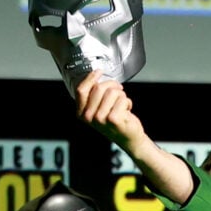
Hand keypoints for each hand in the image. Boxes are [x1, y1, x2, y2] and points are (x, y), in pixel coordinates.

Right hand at [74, 70, 194, 203]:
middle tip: (119, 92)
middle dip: (112, 86)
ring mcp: (100, 119)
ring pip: (112, 92)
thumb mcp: (99, 109)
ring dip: (121, 96)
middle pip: (98, 88)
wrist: (129, 138)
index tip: (99, 71)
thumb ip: (94, 96)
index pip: (81, 90)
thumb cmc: (116, 122)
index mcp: (82, 113)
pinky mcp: (113, 119)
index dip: (91, 78)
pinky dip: (127, 102)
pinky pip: (122, 99)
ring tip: (122, 106)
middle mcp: (88, 117)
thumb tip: (97, 76)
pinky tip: (126, 111)